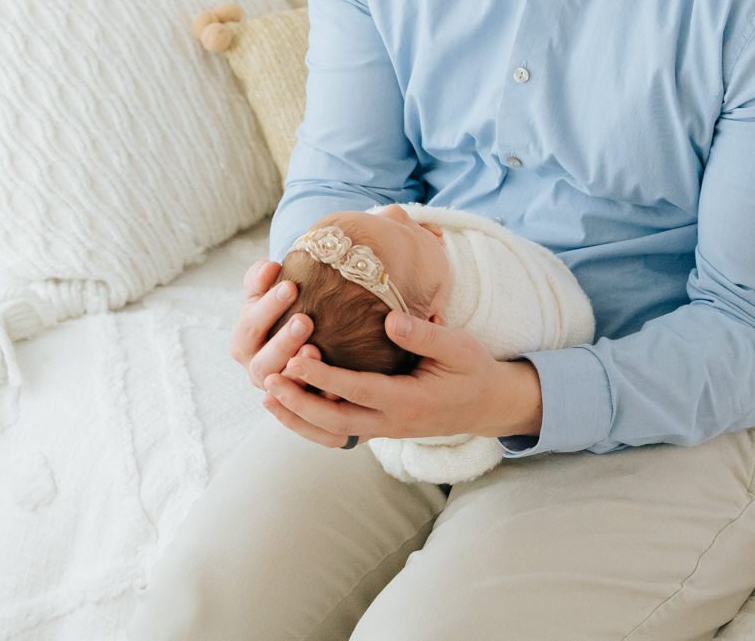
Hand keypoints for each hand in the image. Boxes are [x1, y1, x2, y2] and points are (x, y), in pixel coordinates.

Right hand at [228, 259, 323, 390]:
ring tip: (316, 350)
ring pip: (283, 388)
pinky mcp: (300, 403)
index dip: (269, 307)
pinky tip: (336, 385)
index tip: (291, 286)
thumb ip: (261, 277)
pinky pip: (309, 405)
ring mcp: (278, 390)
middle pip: (264, 362)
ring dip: (298, 372)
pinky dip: (321, 396)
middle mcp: (256, 369)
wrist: (296, 334)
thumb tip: (269, 268)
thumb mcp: (264, 292)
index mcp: (243, 342)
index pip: (250, 325)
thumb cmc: (280, 310)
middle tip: (305, 320)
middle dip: (283, 342)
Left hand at [260, 310, 543, 448]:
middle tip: (269, 380)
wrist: (488, 405)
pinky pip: (339, 432)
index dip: (326, 377)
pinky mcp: (379, 428)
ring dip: (298, 418)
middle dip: (300, 403)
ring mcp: (384, 431)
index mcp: (410, 401)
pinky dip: (312, 422)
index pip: (359, 391)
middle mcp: (392, 423)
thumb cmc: (472, 370)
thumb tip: (389, 320)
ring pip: (333, 433)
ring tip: (267, 395)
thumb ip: (424, 335)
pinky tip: (288, 404)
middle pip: (336, 422)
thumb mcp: (458, 347)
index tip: (298, 357)